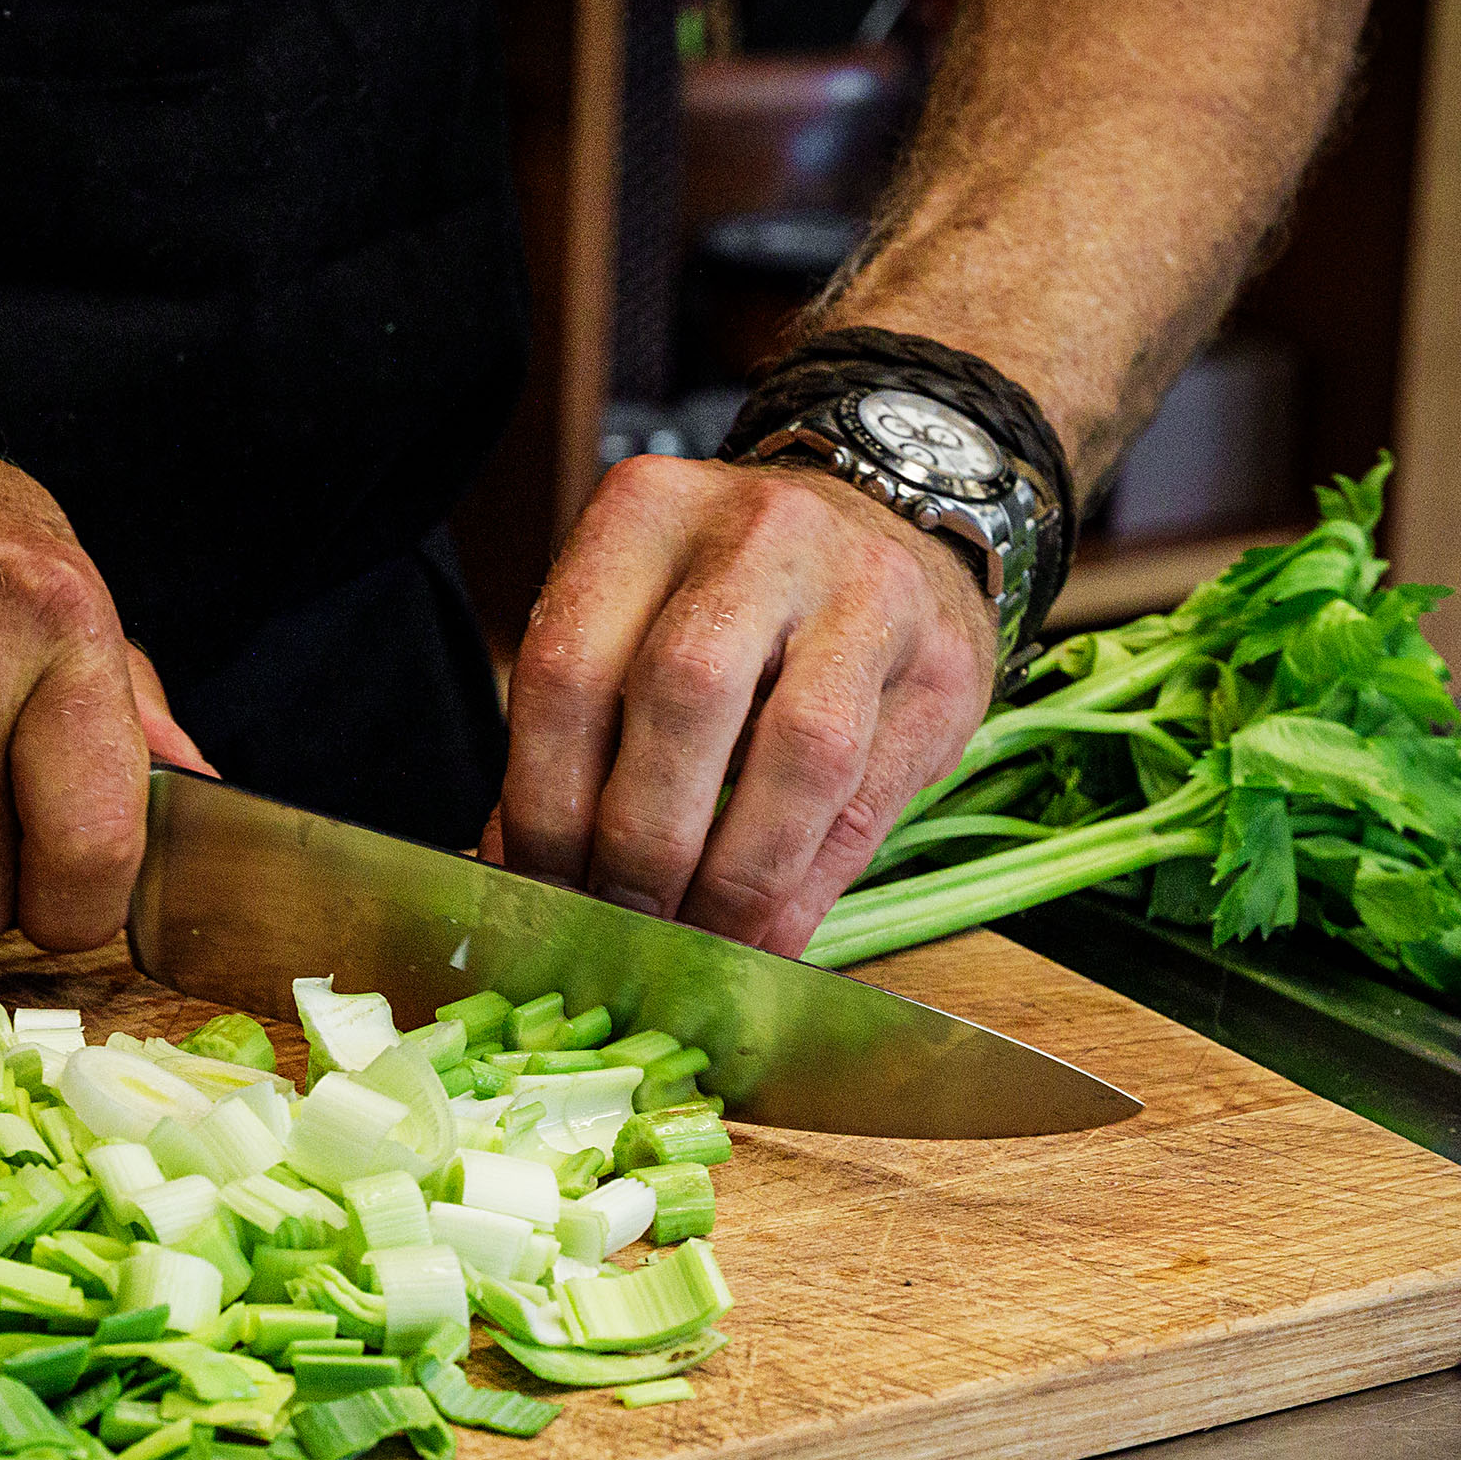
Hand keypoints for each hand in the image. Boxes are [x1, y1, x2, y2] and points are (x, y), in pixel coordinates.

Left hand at [495, 455, 1000, 955]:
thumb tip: (516, 872)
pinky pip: (867, 798)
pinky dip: (807, 888)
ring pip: (799, 753)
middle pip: (684, 698)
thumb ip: (580, 728)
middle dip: (641, 845)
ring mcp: (868, 589)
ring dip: (736, 878)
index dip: (543, 803)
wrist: (890, 521)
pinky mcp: (944, 662)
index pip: (568, 669)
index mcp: (648, 513)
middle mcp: (761, 533)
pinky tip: (766, 938)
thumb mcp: (639, 620)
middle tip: (615, 927)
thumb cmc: (730, 597)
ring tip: (694, 946)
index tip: (533, 888)